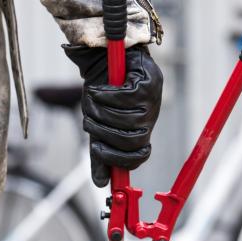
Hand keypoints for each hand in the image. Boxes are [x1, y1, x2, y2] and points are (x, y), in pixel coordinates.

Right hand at [64, 45, 162, 186]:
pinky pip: (126, 98)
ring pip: (128, 120)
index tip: (99, 150)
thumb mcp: (98, 124)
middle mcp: (150, 116)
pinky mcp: (149, 81)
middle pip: (132, 140)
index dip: (120, 159)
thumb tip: (100, 184)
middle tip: (88, 121)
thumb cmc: (102, 91)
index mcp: (140, 130)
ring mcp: (153, 99)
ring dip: (103, 111)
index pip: (139, 156)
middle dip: (105, 133)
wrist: (104, 56)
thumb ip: (99, 152)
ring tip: (92, 100)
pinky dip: (106, 94)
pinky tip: (99, 88)